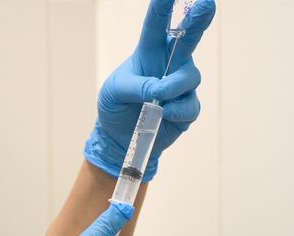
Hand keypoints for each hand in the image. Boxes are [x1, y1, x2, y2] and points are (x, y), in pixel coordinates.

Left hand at [85, 0, 215, 181]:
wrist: (118, 137)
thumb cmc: (115, 106)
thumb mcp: (113, 93)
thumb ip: (134, 86)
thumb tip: (159, 88)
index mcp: (147, 53)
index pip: (156, 25)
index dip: (163, 8)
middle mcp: (168, 64)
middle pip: (189, 38)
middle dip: (198, 20)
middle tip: (206, 3)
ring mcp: (180, 86)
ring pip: (190, 77)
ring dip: (173, 87)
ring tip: (157, 99)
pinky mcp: (186, 108)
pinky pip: (191, 105)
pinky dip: (178, 110)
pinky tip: (165, 115)